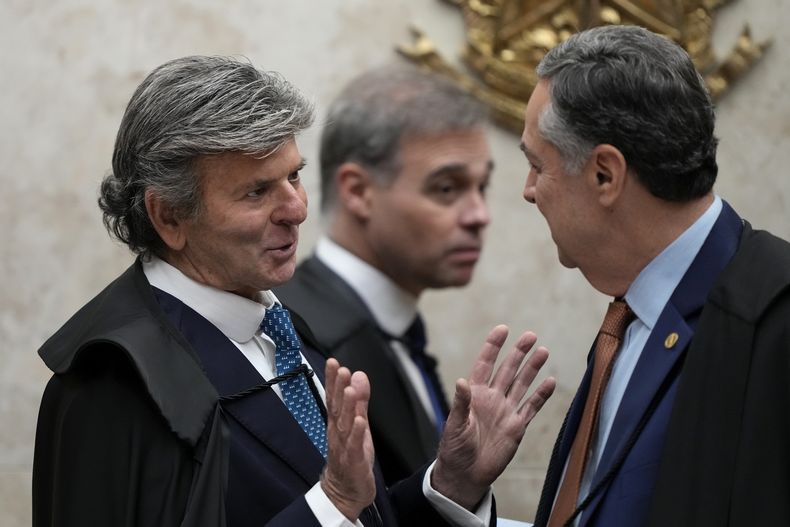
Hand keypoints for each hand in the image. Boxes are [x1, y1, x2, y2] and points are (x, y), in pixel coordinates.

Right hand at [320, 358, 375, 520]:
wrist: (345, 492)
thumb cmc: (350, 456)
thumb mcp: (358, 424)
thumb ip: (359, 400)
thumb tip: (359, 375)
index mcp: (338, 422)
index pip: (334, 398)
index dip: (333, 380)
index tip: (333, 363)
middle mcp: (337, 433)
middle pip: (337, 408)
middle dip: (338, 388)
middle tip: (340, 370)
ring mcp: (343, 447)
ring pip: (345, 425)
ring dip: (348, 407)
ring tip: (350, 390)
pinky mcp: (353, 461)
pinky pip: (354, 446)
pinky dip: (357, 434)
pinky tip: (360, 421)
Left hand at [432, 326, 555, 509]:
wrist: (466, 475)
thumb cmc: (454, 449)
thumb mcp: (454, 425)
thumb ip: (460, 403)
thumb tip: (461, 381)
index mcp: (475, 394)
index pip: (485, 364)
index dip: (493, 347)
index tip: (503, 330)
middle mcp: (492, 398)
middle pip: (508, 370)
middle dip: (519, 352)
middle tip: (531, 336)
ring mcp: (506, 411)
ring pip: (522, 384)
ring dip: (532, 369)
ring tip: (543, 351)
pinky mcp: (517, 427)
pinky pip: (531, 407)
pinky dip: (541, 395)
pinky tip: (550, 382)